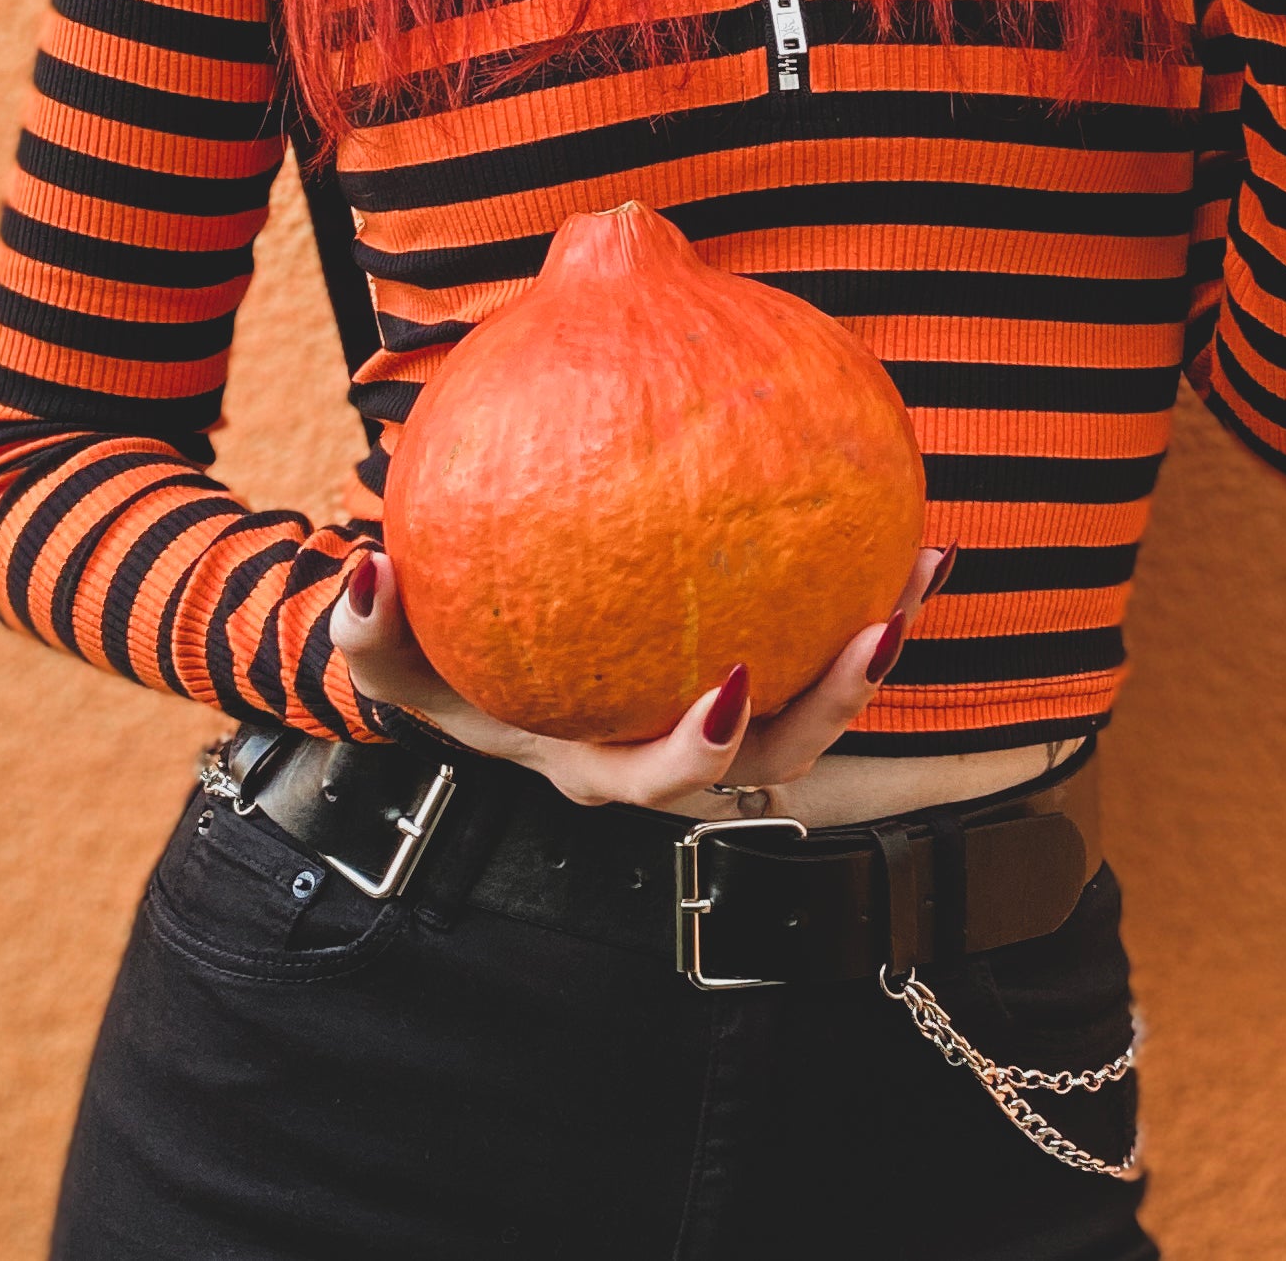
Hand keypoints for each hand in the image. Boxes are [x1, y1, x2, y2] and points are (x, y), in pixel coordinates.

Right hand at [330, 544, 952, 815]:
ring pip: (818, 700)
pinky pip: (814, 623)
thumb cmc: (425, 647)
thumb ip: (361, 619)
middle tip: (875, 627)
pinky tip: (902, 506)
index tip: (731, 689)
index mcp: (592, 758)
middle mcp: (665, 745)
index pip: (660, 780)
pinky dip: (861, 573)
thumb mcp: (378, 641)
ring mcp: (714, 705)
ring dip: (876, 640)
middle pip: (774, 756)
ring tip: (924, 557)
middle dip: (836, 703)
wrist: (464, 643)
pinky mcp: (753, 651)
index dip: (702, 750)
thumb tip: (366, 565)